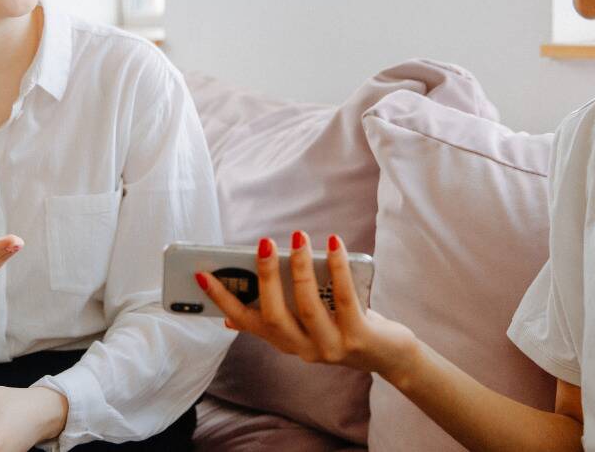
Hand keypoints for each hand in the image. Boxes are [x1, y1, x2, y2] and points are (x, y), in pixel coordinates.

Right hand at [198, 232, 420, 382]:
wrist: (390, 357)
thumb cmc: (344, 328)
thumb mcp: (305, 326)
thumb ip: (276, 319)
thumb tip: (232, 315)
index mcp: (286, 342)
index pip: (246, 322)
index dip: (224, 300)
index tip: (204, 275)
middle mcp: (303, 349)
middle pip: (273, 316)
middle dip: (265, 278)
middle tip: (262, 244)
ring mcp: (330, 346)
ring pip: (307, 307)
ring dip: (300, 268)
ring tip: (298, 237)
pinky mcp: (358, 338)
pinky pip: (345, 299)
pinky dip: (337, 268)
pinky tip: (332, 244)